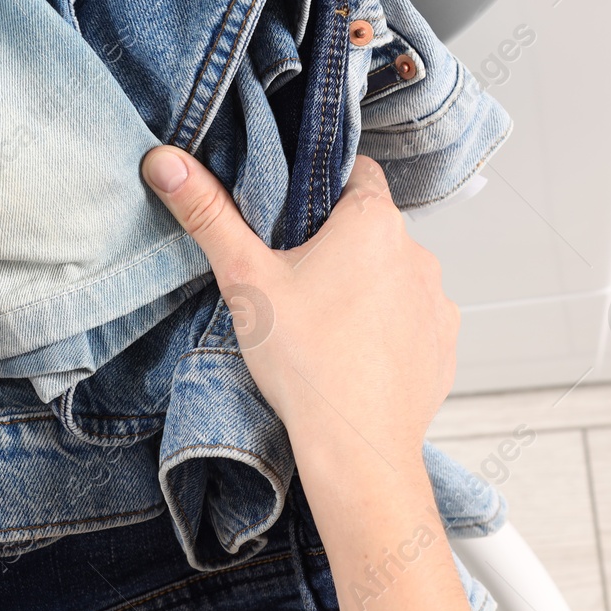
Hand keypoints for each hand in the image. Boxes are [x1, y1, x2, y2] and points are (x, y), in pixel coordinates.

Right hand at [141, 147, 481, 610]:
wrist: (357, 450)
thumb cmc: (306, 362)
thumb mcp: (245, 279)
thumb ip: (207, 213)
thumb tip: (166, 161)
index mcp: (372, 221)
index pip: (354, 170)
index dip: (320, 185)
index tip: (290, 213)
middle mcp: (417, 252)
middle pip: (370, 226)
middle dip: (336, 242)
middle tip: (292, 276)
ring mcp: (437, 301)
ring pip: (392, 273)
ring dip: (365, 285)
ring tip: (321, 322)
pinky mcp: (444, 344)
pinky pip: (412, 319)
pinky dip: (387, 328)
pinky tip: (352, 352)